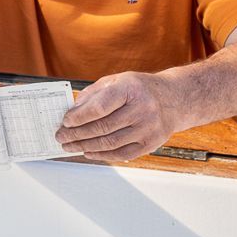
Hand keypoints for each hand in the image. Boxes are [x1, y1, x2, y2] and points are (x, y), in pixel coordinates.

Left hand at [55, 71, 178, 161]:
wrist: (175, 99)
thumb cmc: (141, 89)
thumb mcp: (117, 81)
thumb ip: (93, 95)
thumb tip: (71, 112)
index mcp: (131, 89)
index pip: (100, 107)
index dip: (79, 117)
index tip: (65, 122)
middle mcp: (142, 109)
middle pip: (102, 127)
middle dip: (77, 134)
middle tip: (62, 137)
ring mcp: (148, 128)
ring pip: (110, 143)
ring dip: (85, 146)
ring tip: (70, 146)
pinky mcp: (151, 143)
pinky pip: (122, 154)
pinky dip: (102, 155)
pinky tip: (88, 152)